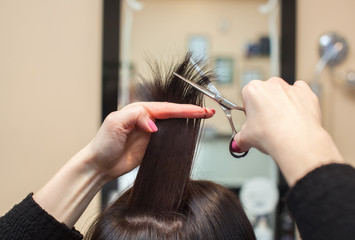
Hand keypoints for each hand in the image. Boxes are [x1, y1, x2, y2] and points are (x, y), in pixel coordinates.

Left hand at [85, 102, 214, 180]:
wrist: (99, 165)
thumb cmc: (103, 144)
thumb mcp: (115, 123)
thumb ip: (136, 117)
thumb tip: (154, 124)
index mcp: (139, 110)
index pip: (167, 108)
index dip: (185, 109)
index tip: (200, 111)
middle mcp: (146, 119)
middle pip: (173, 112)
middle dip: (191, 111)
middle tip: (209, 112)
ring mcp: (149, 132)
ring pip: (173, 123)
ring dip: (188, 120)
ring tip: (204, 117)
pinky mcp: (151, 145)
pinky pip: (169, 136)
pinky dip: (180, 132)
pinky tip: (188, 132)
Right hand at [233, 77, 343, 185]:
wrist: (296, 141)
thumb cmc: (271, 134)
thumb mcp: (246, 138)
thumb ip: (240, 138)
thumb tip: (240, 142)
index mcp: (253, 89)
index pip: (247, 96)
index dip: (250, 110)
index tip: (253, 120)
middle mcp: (271, 84)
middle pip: (265, 93)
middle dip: (265, 106)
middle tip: (267, 124)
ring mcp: (290, 87)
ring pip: (283, 93)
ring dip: (282, 104)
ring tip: (282, 124)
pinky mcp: (307, 93)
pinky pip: (301, 93)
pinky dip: (299, 102)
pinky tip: (296, 115)